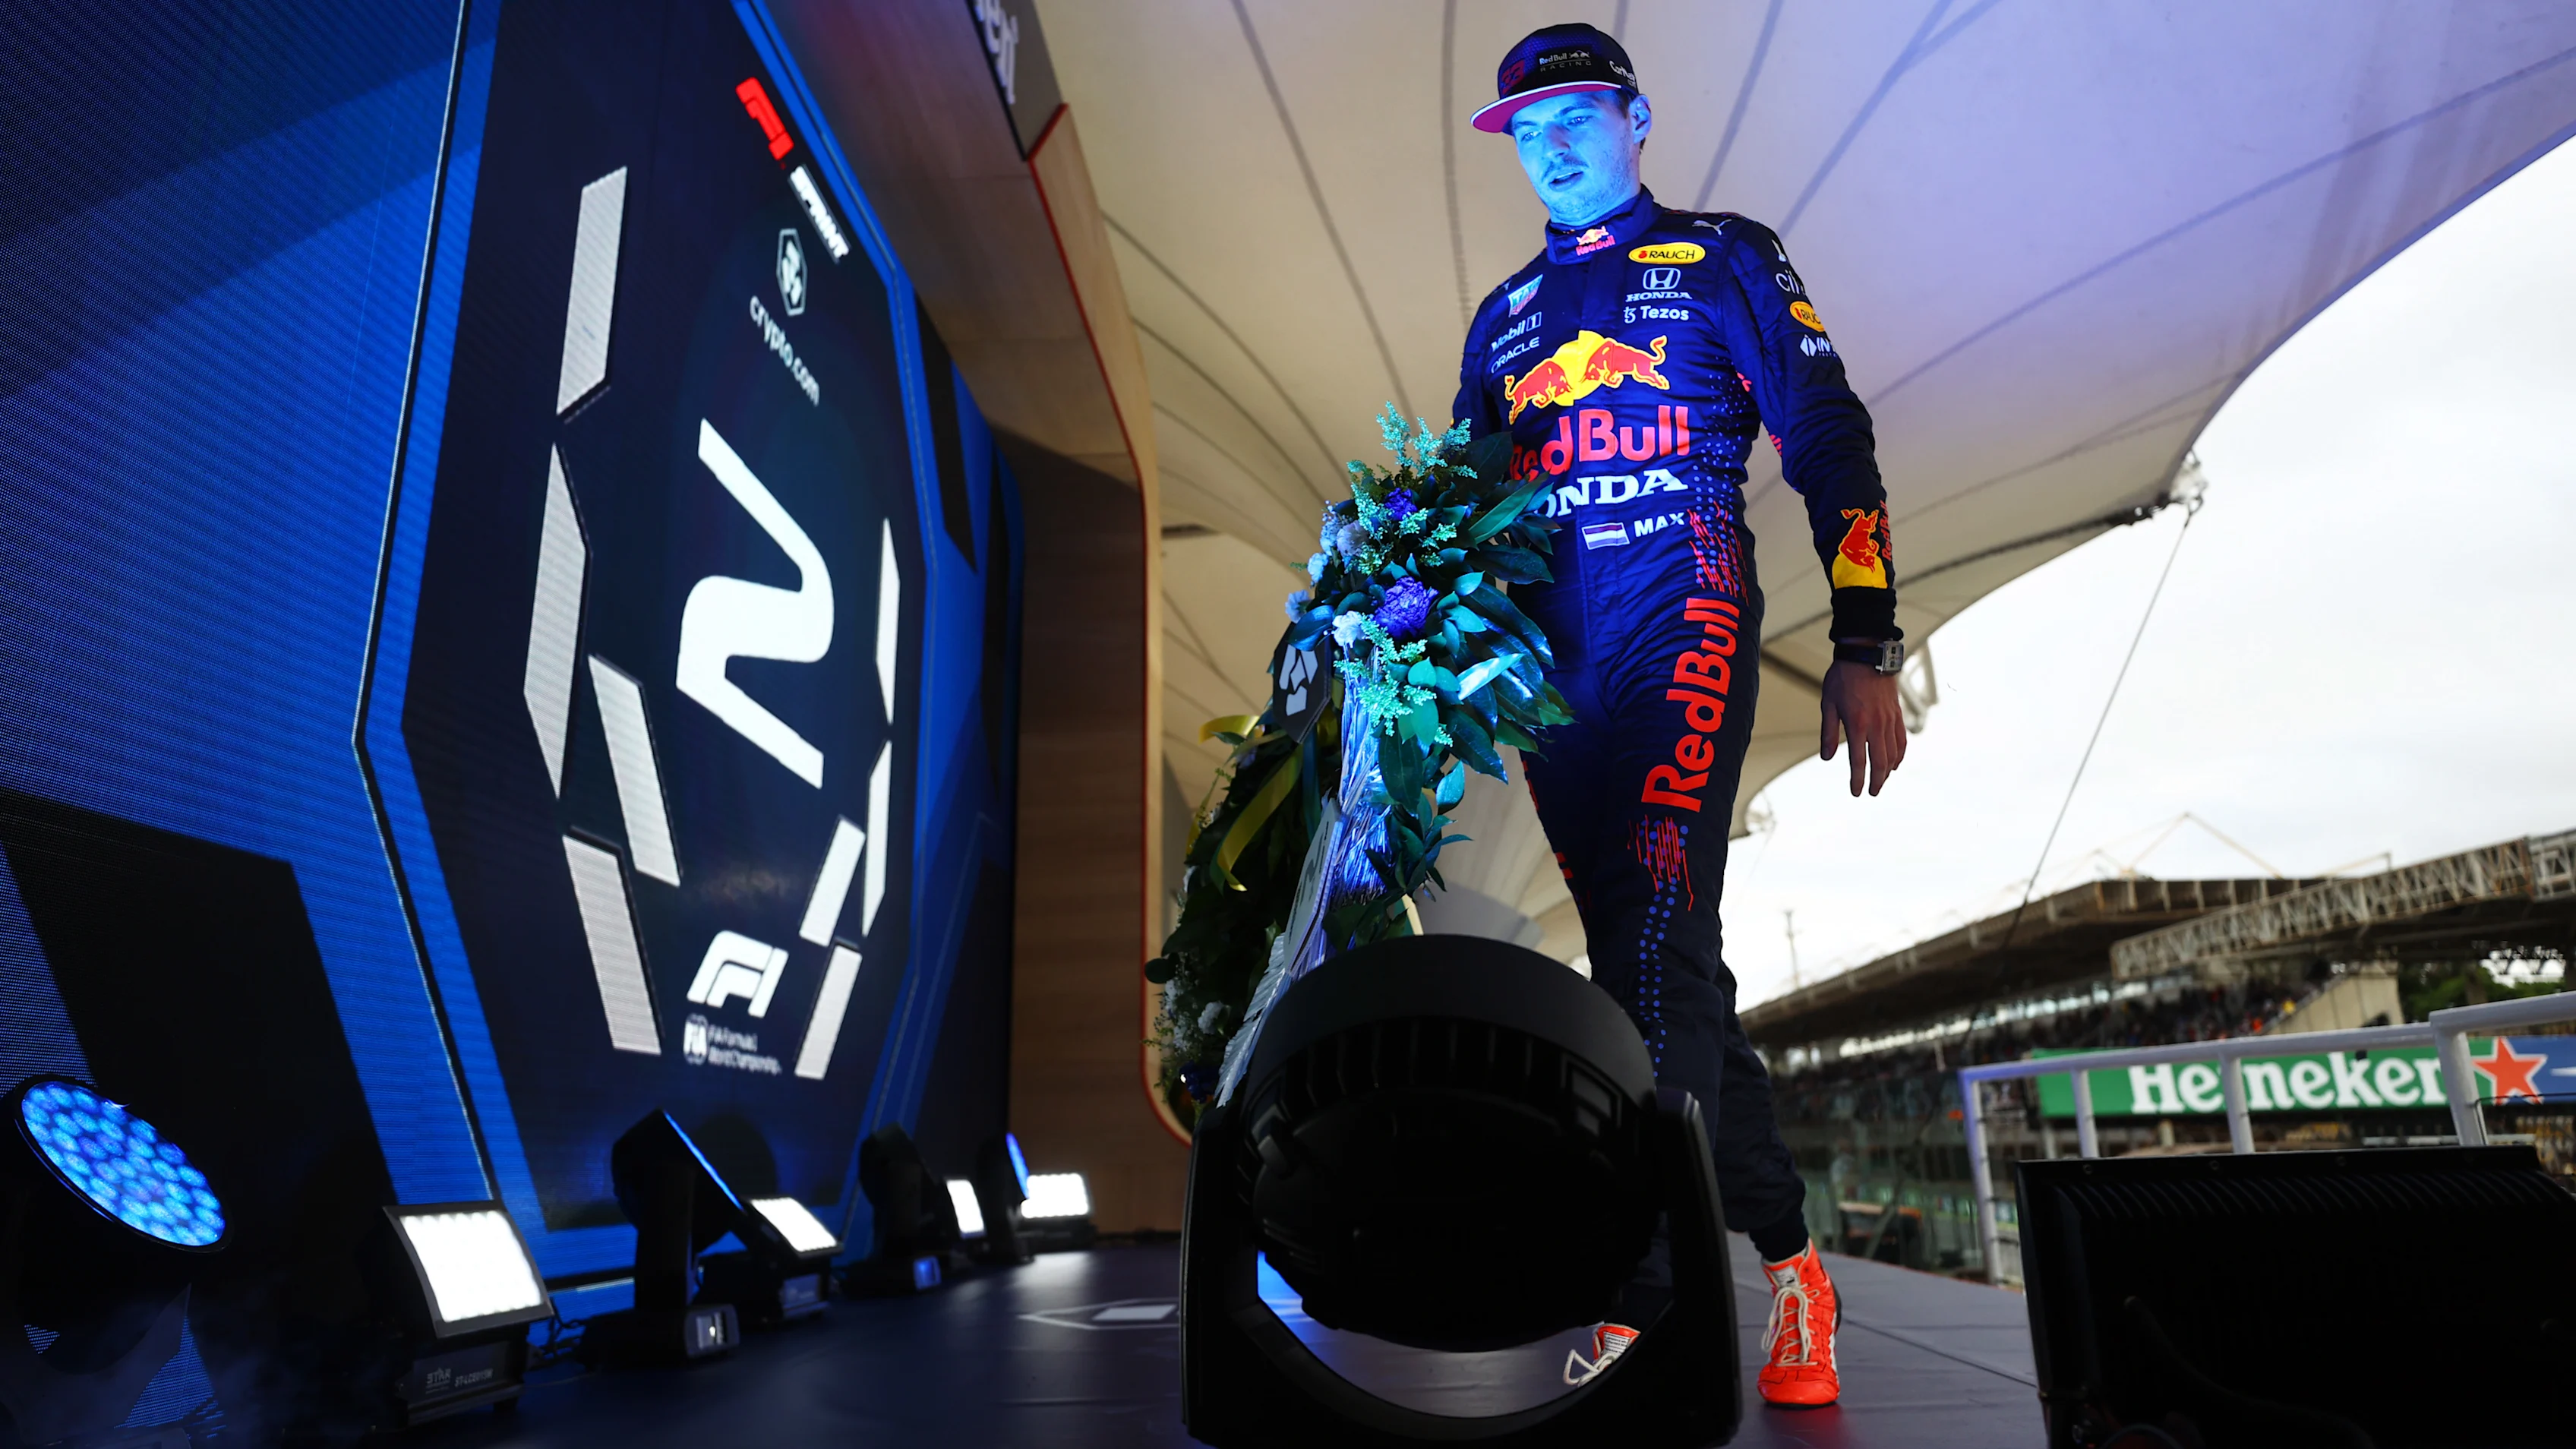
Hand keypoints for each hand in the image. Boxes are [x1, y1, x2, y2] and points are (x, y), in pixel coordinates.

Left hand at [1819, 661, 1905, 796]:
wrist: (1866, 655)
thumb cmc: (1843, 678)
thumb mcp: (1828, 705)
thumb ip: (1829, 733)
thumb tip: (1827, 757)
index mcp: (1857, 724)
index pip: (1859, 761)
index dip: (1858, 779)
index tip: (1856, 792)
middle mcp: (1877, 725)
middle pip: (1880, 762)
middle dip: (1876, 781)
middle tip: (1872, 792)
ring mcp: (1889, 720)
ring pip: (1893, 753)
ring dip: (1888, 771)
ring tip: (1882, 781)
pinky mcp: (1897, 713)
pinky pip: (1902, 739)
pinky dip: (1900, 754)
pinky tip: (1895, 763)